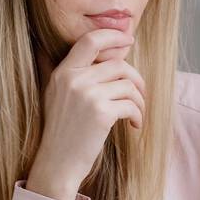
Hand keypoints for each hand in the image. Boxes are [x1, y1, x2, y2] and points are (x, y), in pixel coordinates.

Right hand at [25, 28, 146, 199]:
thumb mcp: (59, 96)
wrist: (57, 163)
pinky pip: (131, 105)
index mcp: (63, 72)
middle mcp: (74, 79)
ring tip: (137, 114)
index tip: (129, 39)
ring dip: (140, 101)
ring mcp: (87, 95)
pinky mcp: (101, 113)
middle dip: (136, 78)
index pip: (90, 41)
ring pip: (129, 85)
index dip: (113, 35)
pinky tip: (134, 125)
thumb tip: (109, 56)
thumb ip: (77, 75)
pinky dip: (138, 115)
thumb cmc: (64, 131)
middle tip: (141, 93)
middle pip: (118, 64)